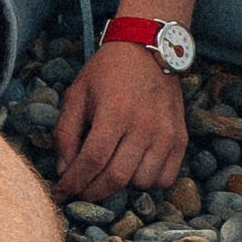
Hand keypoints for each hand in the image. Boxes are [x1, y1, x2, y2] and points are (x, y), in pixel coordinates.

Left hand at [54, 39, 186, 200]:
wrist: (147, 50)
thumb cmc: (106, 72)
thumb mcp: (76, 94)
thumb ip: (65, 132)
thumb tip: (64, 169)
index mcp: (114, 113)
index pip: (93, 161)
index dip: (74, 182)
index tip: (61, 192)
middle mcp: (144, 126)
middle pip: (116, 177)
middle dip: (92, 192)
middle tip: (79, 191)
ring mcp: (166, 134)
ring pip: (141, 182)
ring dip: (120, 186)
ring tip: (107, 173)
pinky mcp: (180, 139)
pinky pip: (165, 178)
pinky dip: (147, 182)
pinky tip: (133, 169)